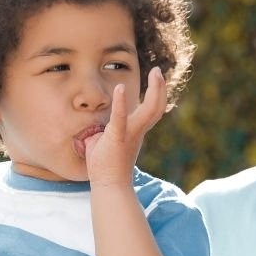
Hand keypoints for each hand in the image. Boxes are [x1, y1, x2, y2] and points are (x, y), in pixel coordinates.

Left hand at [85, 66, 166, 185]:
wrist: (108, 185)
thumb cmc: (105, 165)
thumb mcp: (105, 140)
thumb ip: (104, 130)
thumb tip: (95, 126)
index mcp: (136, 130)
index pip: (151, 110)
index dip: (156, 94)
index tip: (156, 78)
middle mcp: (138, 131)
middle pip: (157, 107)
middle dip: (160, 88)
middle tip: (157, 70)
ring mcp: (130, 134)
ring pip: (150, 110)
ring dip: (154, 90)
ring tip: (155, 73)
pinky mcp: (117, 137)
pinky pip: (120, 118)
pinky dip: (121, 103)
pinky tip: (120, 88)